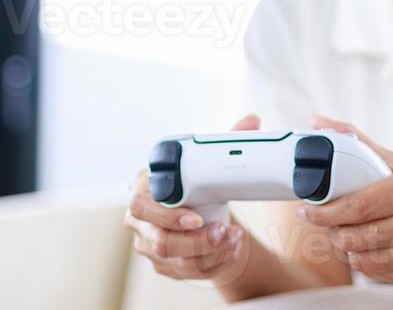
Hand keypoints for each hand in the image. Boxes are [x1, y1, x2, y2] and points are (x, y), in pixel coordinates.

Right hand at [125, 113, 258, 283]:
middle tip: (224, 232)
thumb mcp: (208, 161)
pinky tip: (230, 251)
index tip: (197, 218)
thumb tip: (252, 120)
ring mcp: (149, 245)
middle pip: (159, 241)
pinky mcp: (163, 264)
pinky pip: (186, 271)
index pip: (141, 204)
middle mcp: (140, 220)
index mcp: (143, 188)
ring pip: (175, 260)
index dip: (168, 214)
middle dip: (196, 241)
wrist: (202, 211)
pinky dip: (212, 264)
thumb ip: (227, 141)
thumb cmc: (198, 183)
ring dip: (209, 253)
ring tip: (233, 240)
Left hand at [298, 117, 392, 285]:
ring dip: (346, 247)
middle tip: (324, 222)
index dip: (326, 212)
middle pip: (358, 236)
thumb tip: (318, 123)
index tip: (306, 210)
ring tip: (344, 233)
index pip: (359, 206)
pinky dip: (365, 262)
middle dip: (332, 231)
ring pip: (365, 259)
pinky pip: (380, 274)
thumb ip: (359, 143)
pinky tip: (365, 248)